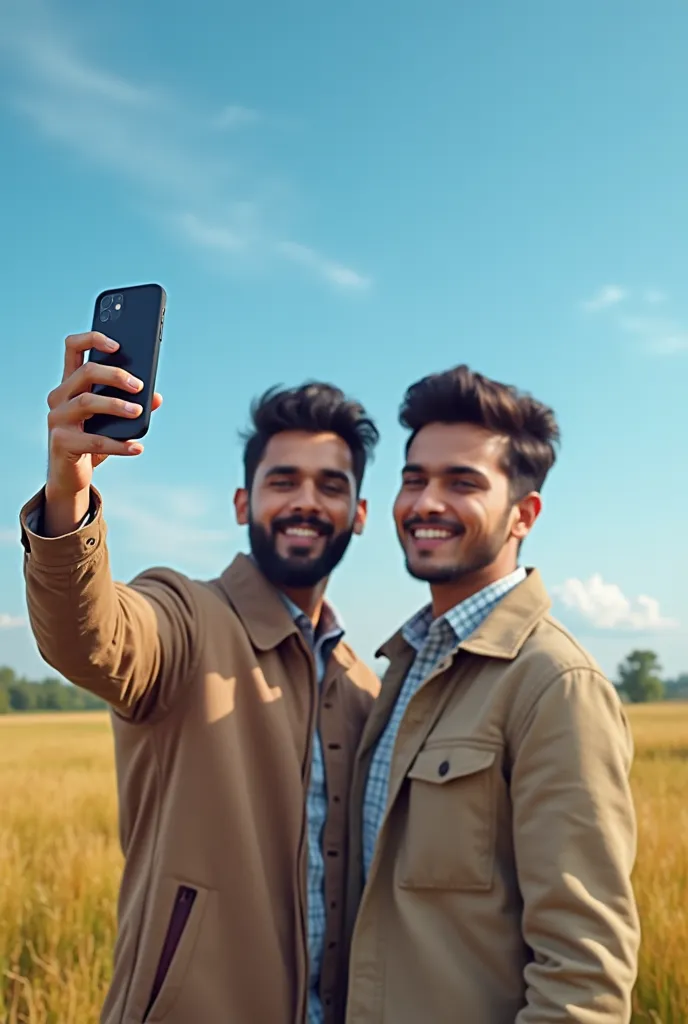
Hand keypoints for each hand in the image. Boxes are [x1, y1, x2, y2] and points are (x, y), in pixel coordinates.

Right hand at [44, 332, 161, 530]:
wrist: (70, 475)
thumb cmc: (91, 440)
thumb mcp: (111, 421)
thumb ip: (132, 405)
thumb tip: (156, 397)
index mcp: (70, 384)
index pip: (73, 348)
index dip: (93, 339)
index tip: (117, 345)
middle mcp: (59, 396)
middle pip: (85, 372)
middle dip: (115, 375)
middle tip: (138, 386)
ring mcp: (57, 418)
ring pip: (87, 401)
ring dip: (116, 405)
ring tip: (138, 412)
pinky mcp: (61, 441)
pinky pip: (94, 440)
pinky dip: (119, 444)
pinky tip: (136, 447)